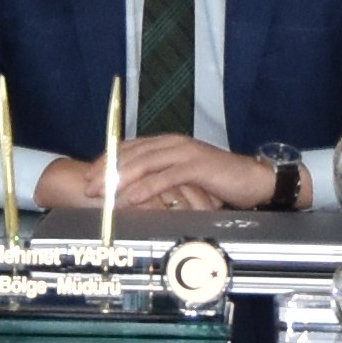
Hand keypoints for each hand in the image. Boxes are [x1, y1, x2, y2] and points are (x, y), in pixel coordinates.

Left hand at [86, 135, 268, 211]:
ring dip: (120, 179)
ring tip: (103, 193)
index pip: (129, 147)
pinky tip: (131, 199)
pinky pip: (165, 177)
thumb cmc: (218, 182)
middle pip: (132, 154)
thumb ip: (162, 177)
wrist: (253, 180)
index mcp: (168, 143)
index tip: (89, 175)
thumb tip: (135, 191)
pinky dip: (146, 188)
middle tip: (88, 186)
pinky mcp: (197, 167)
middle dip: (107, 170)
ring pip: (144, 164)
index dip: (107, 159)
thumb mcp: (184, 177)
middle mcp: (174, 143)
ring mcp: (185, 153)